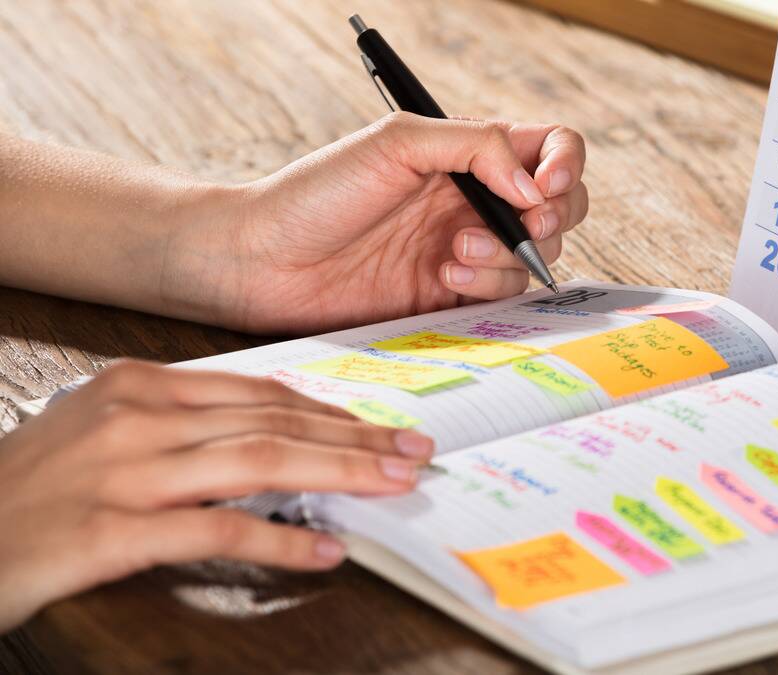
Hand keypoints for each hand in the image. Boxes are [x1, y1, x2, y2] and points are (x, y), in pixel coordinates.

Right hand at [0, 360, 433, 630]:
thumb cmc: (31, 488)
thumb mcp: (101, 432)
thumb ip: (180, 427)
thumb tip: (270, 436)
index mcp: (137, 388)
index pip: (258, 393)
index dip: (329, 411)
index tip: (379, 426)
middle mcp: (134, 419)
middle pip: (272, 422)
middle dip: (355, 438)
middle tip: (412, 451)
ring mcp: (122, 473)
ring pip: (259, 462)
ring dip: (340, 473)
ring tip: (393, 485)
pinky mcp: (110, 532)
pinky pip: (218, 531)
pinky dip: (281, 540)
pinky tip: (324, 551)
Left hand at [168, 113, 587, 333]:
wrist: (266, 262)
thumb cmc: (318, 192)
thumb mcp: (396, 142)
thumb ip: (475, 146)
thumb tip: (533, 187)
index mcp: (468, 152)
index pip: (550, 147)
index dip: (565, 164)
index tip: (544, 186)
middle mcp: (476, 199)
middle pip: (562, 205)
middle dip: (552, 216)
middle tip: (522, 222)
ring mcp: (469, 248)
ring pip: (537, 255)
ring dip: (508, 253)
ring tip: (455, 250)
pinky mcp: (454, 295)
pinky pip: (505, 295)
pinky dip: (487, 284)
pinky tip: (444, 273)